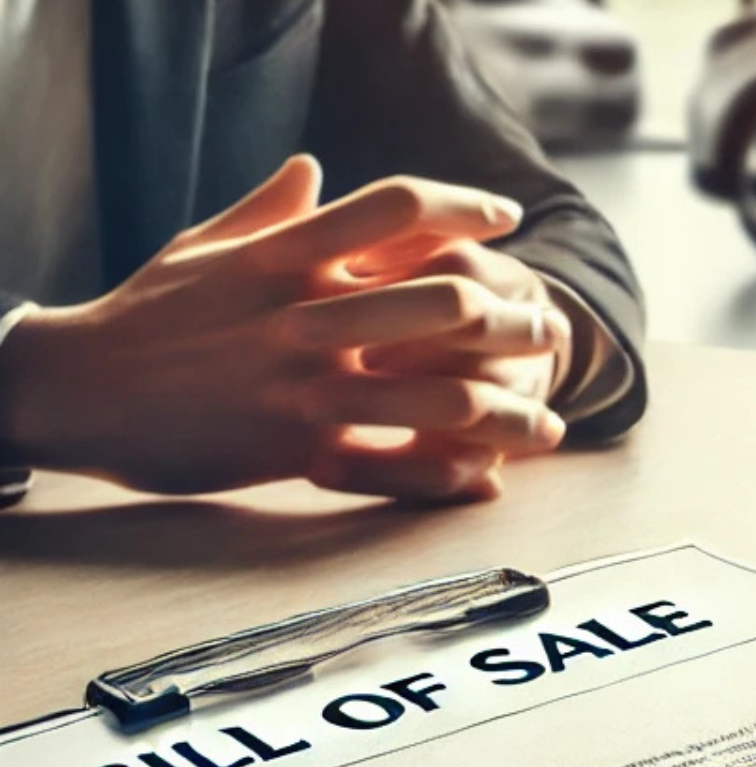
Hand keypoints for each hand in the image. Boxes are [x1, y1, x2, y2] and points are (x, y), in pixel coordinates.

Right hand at [0, 155, 566, 500]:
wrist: (79, 390)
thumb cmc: (143, 315)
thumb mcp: (201, 247)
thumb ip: (268, 209)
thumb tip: (314, 168)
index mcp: (287, 254)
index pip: (399, 207)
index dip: (465, 207)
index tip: (507, 218)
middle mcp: (307, 315)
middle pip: (446, 302)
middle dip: (514, 319)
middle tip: (549, 328)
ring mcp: (307, 384)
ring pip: (442, 396)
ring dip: (509, 411)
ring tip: (548, 422)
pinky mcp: (299, 448)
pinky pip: (397, 465)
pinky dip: (452, 475)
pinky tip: (491, 480)